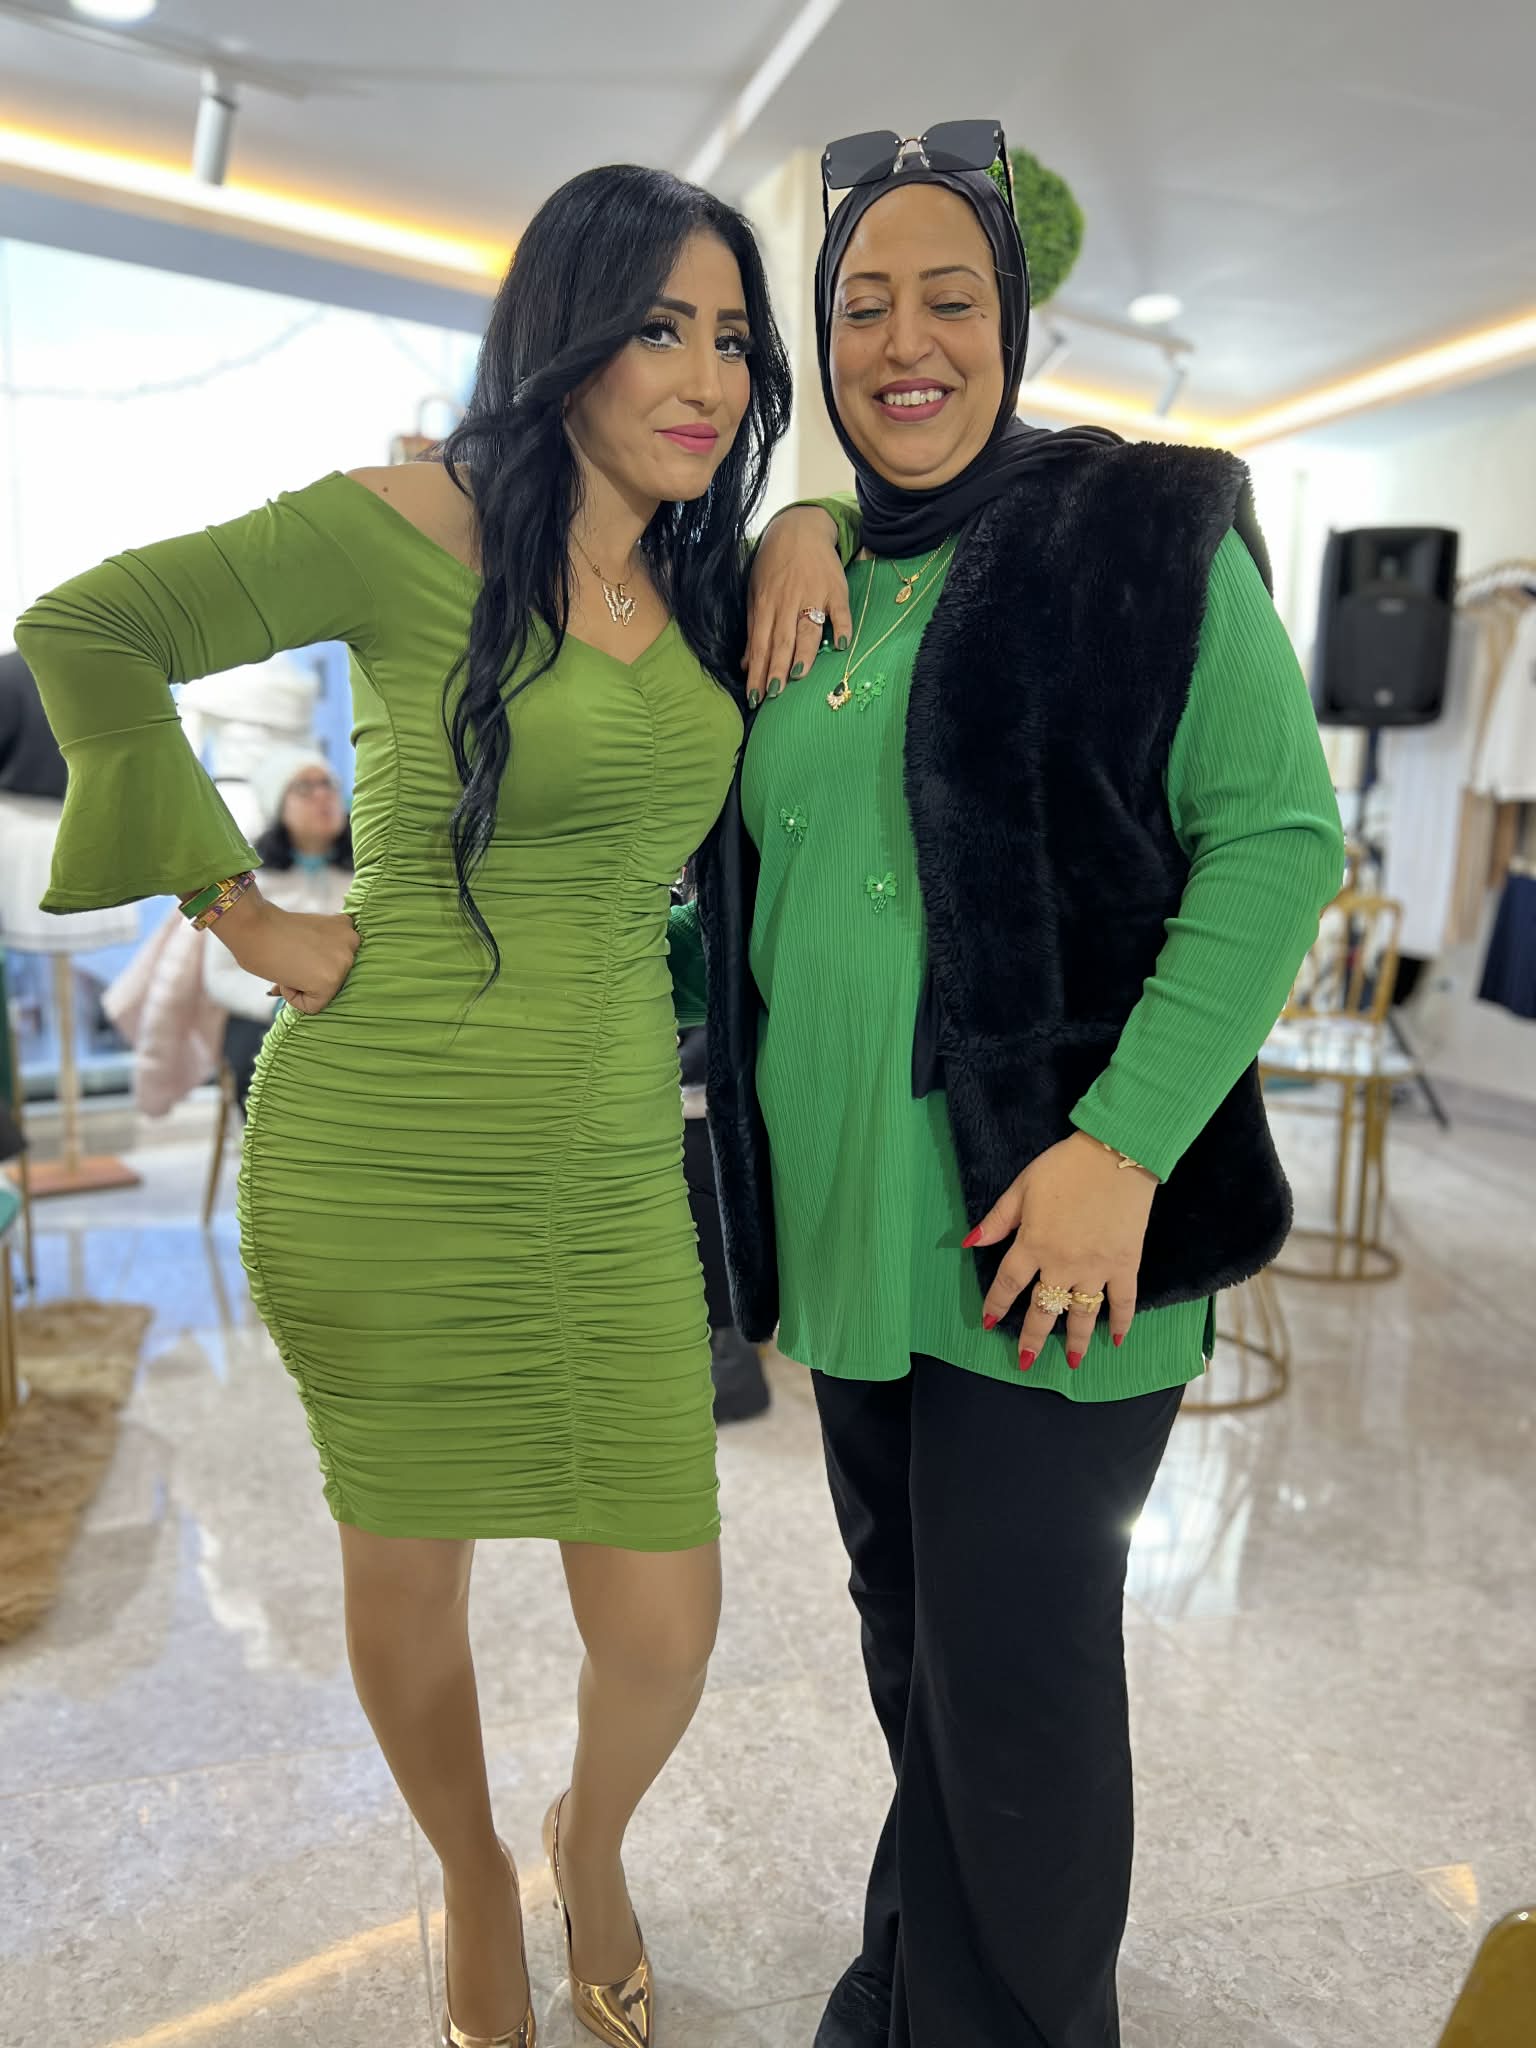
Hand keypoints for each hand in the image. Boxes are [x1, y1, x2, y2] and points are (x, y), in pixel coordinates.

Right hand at [214, 890, 359, 1015]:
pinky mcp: (330, 982)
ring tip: (288, 964)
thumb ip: (318, 954)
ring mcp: (344, 962)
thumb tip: (308, 983)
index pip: (335, 961)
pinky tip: (285, 975)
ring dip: (301, 985)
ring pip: (323, 993)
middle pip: (331, 977)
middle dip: (308, 974)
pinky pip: (312, 1006)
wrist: (253, 925)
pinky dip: (292, 997)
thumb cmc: (271, 927)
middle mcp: (352, 942)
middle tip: (289, 959)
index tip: (296, 950)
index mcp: (347, 927)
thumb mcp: (307, 934)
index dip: (311, 962)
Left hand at [743, 506, 852, 707]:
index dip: (757, 671)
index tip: (755, 696)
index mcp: (766, 604)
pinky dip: (841, 627)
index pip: (759, 644)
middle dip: (777, 669)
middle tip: (773, 694)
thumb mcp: (756, 592)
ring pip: (808, 629)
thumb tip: (746, 663)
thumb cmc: (774, 565)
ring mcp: (813, 595)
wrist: (799, 530)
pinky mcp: (836, 590)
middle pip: (782, 641)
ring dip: (804, 653)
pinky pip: (840, 611)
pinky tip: (840, 645)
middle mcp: (788, 602)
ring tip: (798, 675)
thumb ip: (754, 627)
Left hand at [966, 1132, 1157, 1371]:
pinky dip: (1121, 1322)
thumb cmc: (1065, 1166)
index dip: (996, 1304)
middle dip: (1033, 1337)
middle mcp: (1062, 1263)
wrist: (1116, 1154)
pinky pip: (1123, 1301)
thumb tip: (969, 1243)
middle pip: (1044, 1308)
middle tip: (1026, 1361)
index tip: (989, 1322)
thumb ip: (997, 1220)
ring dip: (1075, 1340)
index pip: (1008, 1284)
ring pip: (1082, 1313)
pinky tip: (1116, 1340)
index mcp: (1033, 1243)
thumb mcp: (1022, 1186)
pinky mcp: (1125, 1264)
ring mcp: (1096, 1267)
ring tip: (1071, 1362)